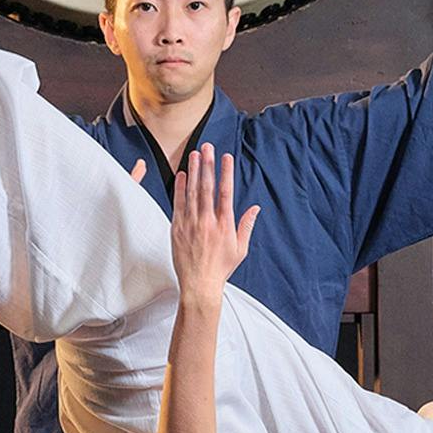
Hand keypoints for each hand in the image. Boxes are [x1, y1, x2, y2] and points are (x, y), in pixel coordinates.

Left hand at [168, 143, 257, 301]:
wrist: (199, 285)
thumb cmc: (221, 269)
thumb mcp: (240, 249)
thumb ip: (246, 226)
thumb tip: (255, 208)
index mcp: (224, 226)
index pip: (226, 193)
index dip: (226, 173)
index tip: (226, 157)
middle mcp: (207, 222)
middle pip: (207, 188)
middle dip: (208, 165)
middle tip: (207, 147)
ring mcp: (191, 224)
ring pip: (192, 192)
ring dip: (194, 171)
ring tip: (195, 154)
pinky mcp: (177, 229)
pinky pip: (178, 204)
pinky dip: (180, 188)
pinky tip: (182, 175)